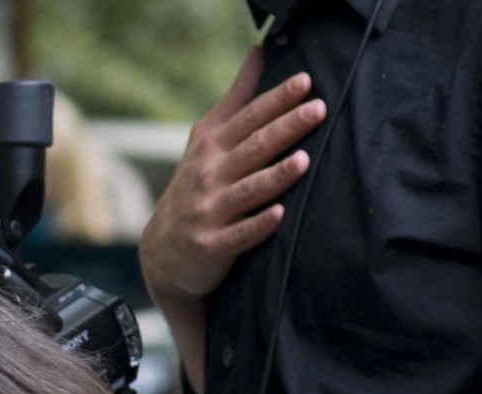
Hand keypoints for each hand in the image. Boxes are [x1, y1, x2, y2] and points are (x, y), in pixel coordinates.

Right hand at [138, 50, 325, 393]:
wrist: (164, 252)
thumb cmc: (196, 186)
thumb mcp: (207, 139)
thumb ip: (237, 99)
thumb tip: (259, 53)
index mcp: (211, 147)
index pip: (248, 118)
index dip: (276, 99)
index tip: (305, 82)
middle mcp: (209, 176)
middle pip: (253, 148)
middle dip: (285, 128)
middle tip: (317, 110)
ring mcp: (210, 212)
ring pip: (248, 190)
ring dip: (275, 176)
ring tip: (303, 160)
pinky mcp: (213, 246)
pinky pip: (240, 235)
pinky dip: (259, 225)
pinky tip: (279, 215)